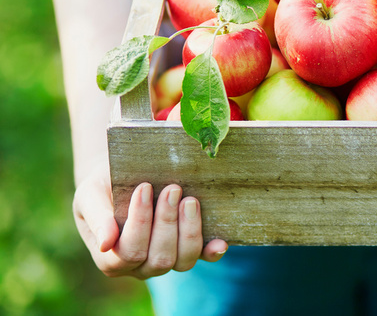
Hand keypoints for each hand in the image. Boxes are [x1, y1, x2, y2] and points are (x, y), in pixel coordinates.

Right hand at [73, 169, 227, 278]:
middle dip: (167, 222)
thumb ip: (97, 218)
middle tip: (172, 188)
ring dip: (190, 230)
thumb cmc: (103, 188)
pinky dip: (212, 251)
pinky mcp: (187, 250)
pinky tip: (220, 241)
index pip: (129, 251)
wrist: (122, 177)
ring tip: (190, 200)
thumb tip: (106, 242)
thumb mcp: (90, 196)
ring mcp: (166, 260)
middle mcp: (140, 266)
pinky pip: (203, 258)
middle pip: (160, 258)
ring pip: (183, 261)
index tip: (144, 187)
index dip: (140, 221)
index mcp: (111, 258)